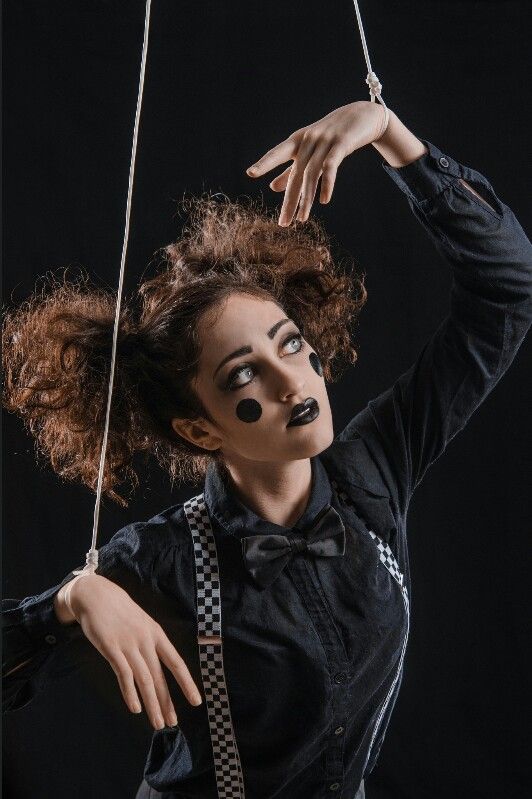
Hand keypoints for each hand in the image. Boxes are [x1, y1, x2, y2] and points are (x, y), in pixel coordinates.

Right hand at [63, 574, 201, 729]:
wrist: (95, 594)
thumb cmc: (119, 610)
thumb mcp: (141, 622)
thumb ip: (148, 642)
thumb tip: (155, 665)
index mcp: (156, 633)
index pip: (176, 662)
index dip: (187, 683)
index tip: (196, 701)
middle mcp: (146, 640)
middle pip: (160, 676)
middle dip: (167, 701)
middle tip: (173, 723)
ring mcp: (129, 644)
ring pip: (145, 679)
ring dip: (152, 703)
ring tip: (157, 722)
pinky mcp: (111, 648)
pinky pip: (124, 675)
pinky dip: (130, 693)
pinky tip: (135, 708)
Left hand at [245, 100, 389, 225]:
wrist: (363, 116)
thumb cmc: (333, 135)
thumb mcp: (310, 152)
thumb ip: (292, 169)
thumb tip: (272, 187)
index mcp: (298, 141)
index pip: (277, 153)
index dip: (265, 163)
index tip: (250, 173)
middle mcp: (308, 139)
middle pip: (295, 173)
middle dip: (289, 200)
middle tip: (283, 223)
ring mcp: (325, 140)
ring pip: (311, 173)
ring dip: (306, 199)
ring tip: (302, 219)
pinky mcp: (342, 143)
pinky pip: (331, 166)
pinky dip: (327, 183)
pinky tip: (324, 200)